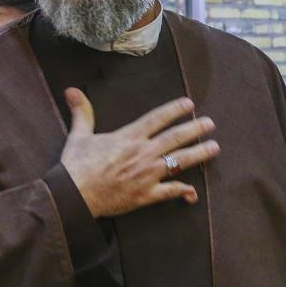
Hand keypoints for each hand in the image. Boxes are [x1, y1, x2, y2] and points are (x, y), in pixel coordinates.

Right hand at [60, 89, 219, 217]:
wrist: (73, 195)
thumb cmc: (76, 165)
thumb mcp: (79, 135)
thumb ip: (82, 113)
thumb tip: (71, 90)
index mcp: (128, 137)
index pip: (157, 119)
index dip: (174, 110)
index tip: (190, 104)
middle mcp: (142, 153)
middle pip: (175, 138)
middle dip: (195, 129)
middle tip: (210, 123)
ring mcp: (147, 174)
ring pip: (179, 162)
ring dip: (198, 154)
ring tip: (214, 147)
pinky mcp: (146, 195)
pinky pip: (170, 192)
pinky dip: (183, 191)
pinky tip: (193, 192)